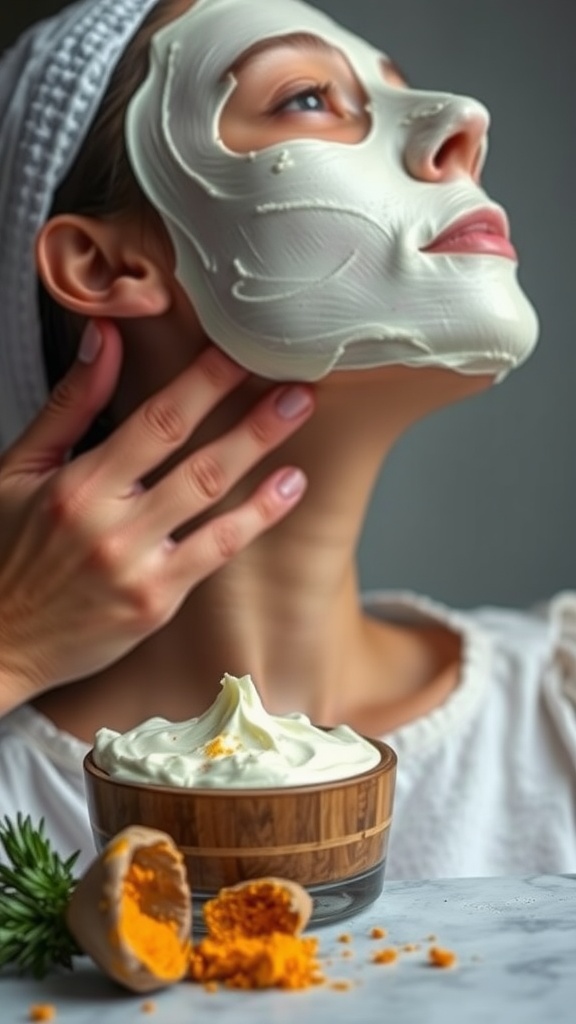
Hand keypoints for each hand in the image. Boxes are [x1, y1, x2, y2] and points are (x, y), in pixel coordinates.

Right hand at [0, 321, 313, 710]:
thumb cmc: (4, 550)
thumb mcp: (19, 469)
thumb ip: (70, 404)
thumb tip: (105, 338)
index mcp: (77, 486)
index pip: (155, 421)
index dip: (204, 381)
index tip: (239, 351)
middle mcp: (110, 526)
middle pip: (197, 458)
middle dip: (252, 415)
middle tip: (297, 380)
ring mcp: (137, 568)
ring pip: (213, 499)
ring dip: (262, 453)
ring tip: (299, 416)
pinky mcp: (155, 603)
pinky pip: (216, 551)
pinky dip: (257, 517)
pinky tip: (287, 487)